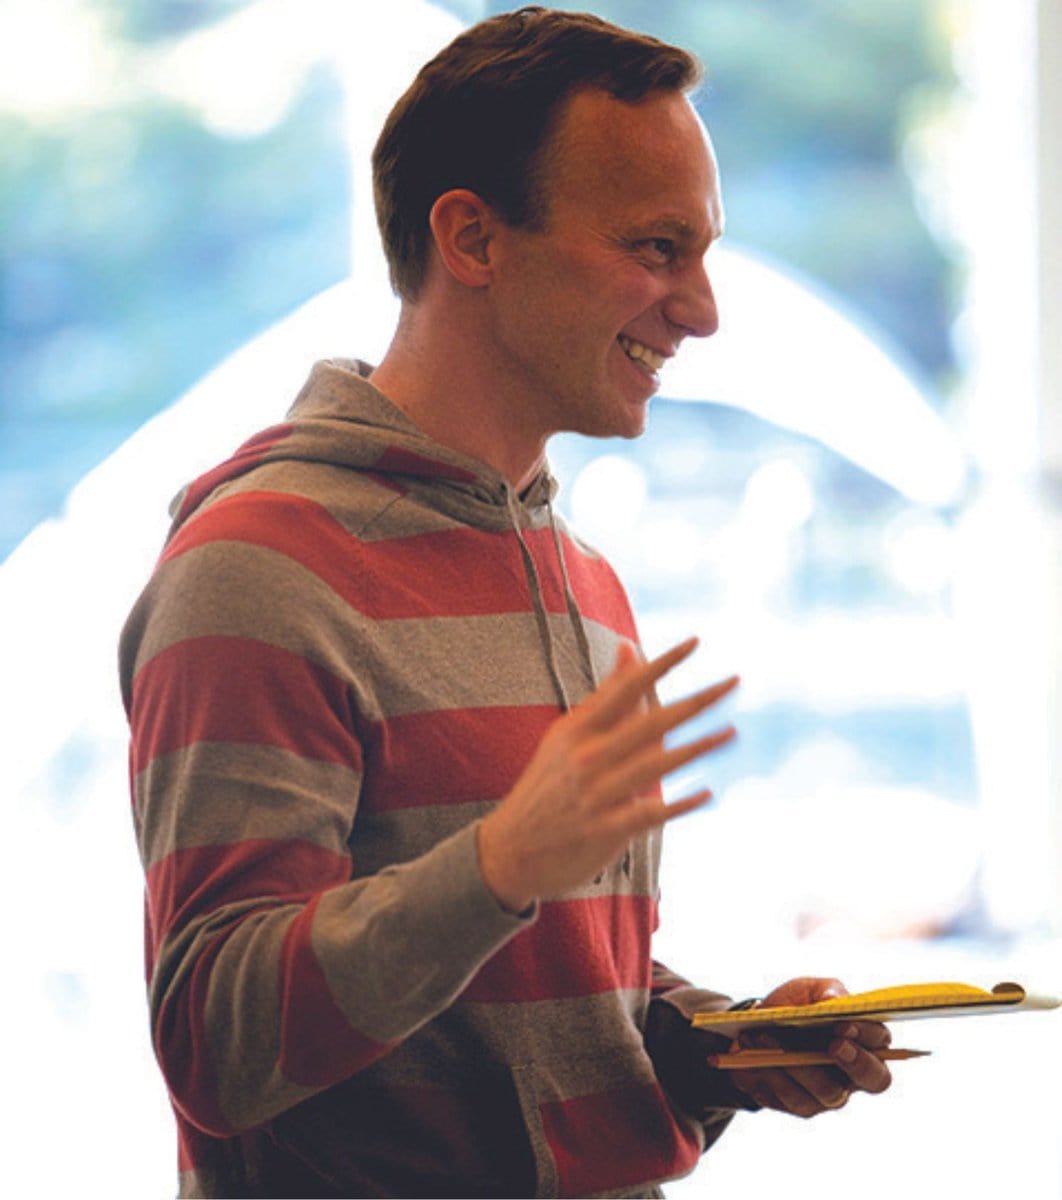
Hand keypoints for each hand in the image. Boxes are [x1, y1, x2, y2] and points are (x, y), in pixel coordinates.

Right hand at [477, 638, 737, 911]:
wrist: (510, 849)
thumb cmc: (548, 784)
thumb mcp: (567, 735)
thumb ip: (605, 696)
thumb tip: (630, 648)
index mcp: (578, 730)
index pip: (626, 688)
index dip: (661, 665)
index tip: (695, 642)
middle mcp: (588, 757)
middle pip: (651, 723)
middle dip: (696, 702)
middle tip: (734, 681)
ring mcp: (597, 794)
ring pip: (656, 765)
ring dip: (698, 748)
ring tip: (732, 732)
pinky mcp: (606, 830)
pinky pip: (650, 814)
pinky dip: (679, 804)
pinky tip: (707, 792)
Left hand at [727, 977, 892, 1116]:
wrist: (754, 1028)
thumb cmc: (793, 1007)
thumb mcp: (809, 990)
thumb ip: (827, 991)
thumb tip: (835, 999)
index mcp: (863, 1041)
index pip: (881, 1044)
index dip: (867, 1037)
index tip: (843, 1025)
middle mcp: (853, 1073)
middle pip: (873, 1080)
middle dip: (855, 1063)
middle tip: (833, 1046)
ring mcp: (829, 1094)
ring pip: (827, 1091)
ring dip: (796, 1063)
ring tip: (765, 1036)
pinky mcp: (801, 1105)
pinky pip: (791, 1098)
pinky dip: (771, 1073)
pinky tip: (754, 1053)